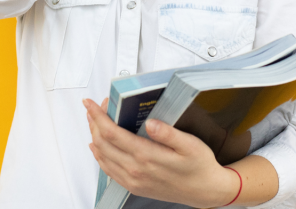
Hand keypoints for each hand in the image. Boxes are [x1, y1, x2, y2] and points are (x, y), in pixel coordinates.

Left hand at [85, 98, 239, 207]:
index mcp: (147, 156)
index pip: (112, 133)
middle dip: (94, 123)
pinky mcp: (134, 186)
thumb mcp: (191, 145)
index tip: (91, 104)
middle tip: (93, 108)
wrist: (204, 191)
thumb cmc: (199, 166)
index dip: (98, 117)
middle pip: (103, 144)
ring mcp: (133, 180)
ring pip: (102, 156)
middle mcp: (136, 170)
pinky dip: (99, 156)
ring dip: (94, 137)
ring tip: (94, 121)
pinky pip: (108, 171)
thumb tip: (151, 123)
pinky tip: (98, 148)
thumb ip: (169, 134)